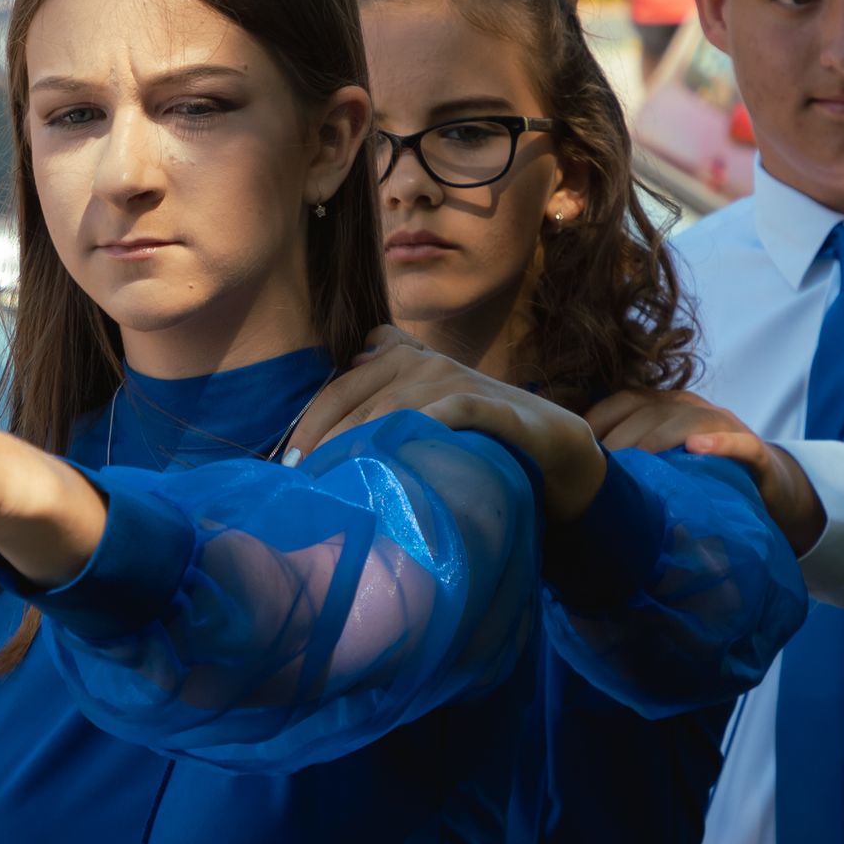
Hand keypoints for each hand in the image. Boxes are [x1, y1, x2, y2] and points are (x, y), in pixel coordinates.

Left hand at [285, 327, 607, 522]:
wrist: (555, 449)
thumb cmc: (479, 435)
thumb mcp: (427, 410)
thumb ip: (388, 390)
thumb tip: (346, 373)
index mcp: (404, 358)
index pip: (340, 390)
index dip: (310, 427)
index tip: (288, 468)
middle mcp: (426, 361)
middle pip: (358, 400)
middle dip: (325, 443)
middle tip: (304, 484)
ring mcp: (458, 380)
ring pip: (393, 408)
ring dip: (360, 444)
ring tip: (337, 481)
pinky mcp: (490, 405)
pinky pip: (447, 412)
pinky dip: (421, 429)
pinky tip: (396, 460)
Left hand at [583, 385, 826, 551]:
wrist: (766, 487)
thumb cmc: (699, 473)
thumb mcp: (661, 461)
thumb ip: (626, 458)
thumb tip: (573, 474)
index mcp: (663, 406)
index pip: (623, 401)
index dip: (597, 419)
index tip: (574, 447)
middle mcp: (691, 407)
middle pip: (650, 412)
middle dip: (621, 438)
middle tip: (598, 470)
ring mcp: (724, 425)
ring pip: (688, 420)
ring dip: (659, 439)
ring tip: (636, 461)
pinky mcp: (755, 450)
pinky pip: (739, 442)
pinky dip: (719, 443)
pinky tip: (697, 449)